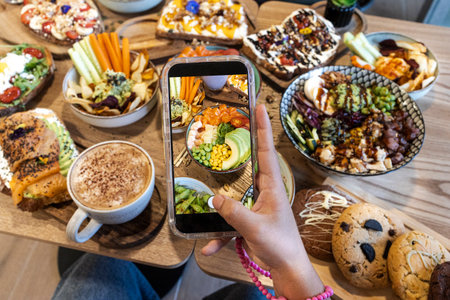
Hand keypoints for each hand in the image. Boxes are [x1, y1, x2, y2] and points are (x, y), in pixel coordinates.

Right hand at [202, 104, 323, 298]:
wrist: (286, 268)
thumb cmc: (279, 245)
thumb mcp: (255, 228)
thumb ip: (234, 213)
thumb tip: (213, 199)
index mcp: (272, 187)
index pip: (266, 151)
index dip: (263, 128)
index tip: (260, 107)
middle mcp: (264, 192)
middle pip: (252, 164)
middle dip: (245, 146)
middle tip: (237, 122)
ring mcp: (256, 206)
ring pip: (235, 197)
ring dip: (222, 208)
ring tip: (210, 207)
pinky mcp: (249, 221)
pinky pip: (230, 223)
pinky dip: (219, 234)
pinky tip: (210, 248)